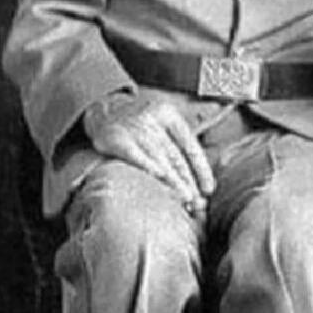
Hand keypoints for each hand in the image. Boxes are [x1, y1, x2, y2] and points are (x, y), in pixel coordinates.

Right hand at [83, 88, 214, 216]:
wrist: (103, 109)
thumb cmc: (139, 125)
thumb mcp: (161, 123)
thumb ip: (178, 146)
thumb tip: (200, 181)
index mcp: (169, 115)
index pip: (190, 145)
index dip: (201, 169)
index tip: (209, 189)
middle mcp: (153, 119)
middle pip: (176, 156)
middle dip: (189, 181)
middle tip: (199, 203)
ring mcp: (134, 128)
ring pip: (159, 158)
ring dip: (173, 181)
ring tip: (185, 200)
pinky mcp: (116, 138)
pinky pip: (135, 155)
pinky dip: (148, 166)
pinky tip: (160, 179)